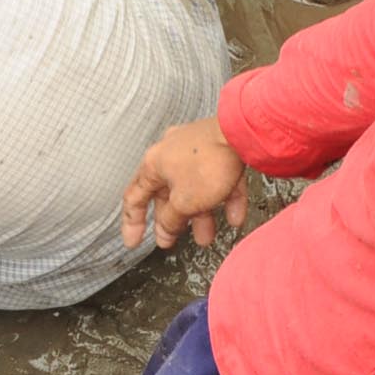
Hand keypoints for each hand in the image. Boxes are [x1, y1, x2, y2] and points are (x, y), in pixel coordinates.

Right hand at [120, 116, 249, 249]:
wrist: (242, 134)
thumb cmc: (208, 161)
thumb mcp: (184, 202)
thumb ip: (171, 220)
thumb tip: (165, 230)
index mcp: (153, 164)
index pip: (134, 197)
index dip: (132, 222)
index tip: (133, 240)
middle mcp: (172, 154)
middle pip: (167, 194)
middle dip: (172, 221)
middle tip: (171, 240)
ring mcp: (197, 150)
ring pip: (195, 189)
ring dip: (201, 216)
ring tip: (208, 236)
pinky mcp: (221, 149)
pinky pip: (220, 180)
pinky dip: (225, 199)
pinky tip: (235, 217)